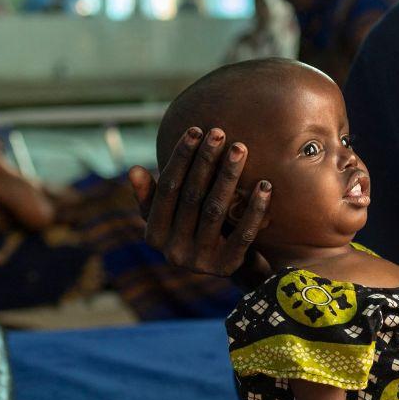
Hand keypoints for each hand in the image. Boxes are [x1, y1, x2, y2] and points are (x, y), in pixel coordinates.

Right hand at [128, 126, 270, 278]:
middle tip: (219, 132)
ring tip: (240, 149)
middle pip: (191, 197)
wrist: (231, 269)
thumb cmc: (197, 231)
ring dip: (228, 176)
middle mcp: (173, 251)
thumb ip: (152, 195)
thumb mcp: (171, 216)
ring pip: (215, 211)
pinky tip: (265, 185)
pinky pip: (243, 234)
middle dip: (206, 161)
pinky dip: (255, 209)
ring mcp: (200, 262)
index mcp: (154, 235)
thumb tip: (134, 170)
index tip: (196, 130)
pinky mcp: (227, 268)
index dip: (181, 158)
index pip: (168, 189)